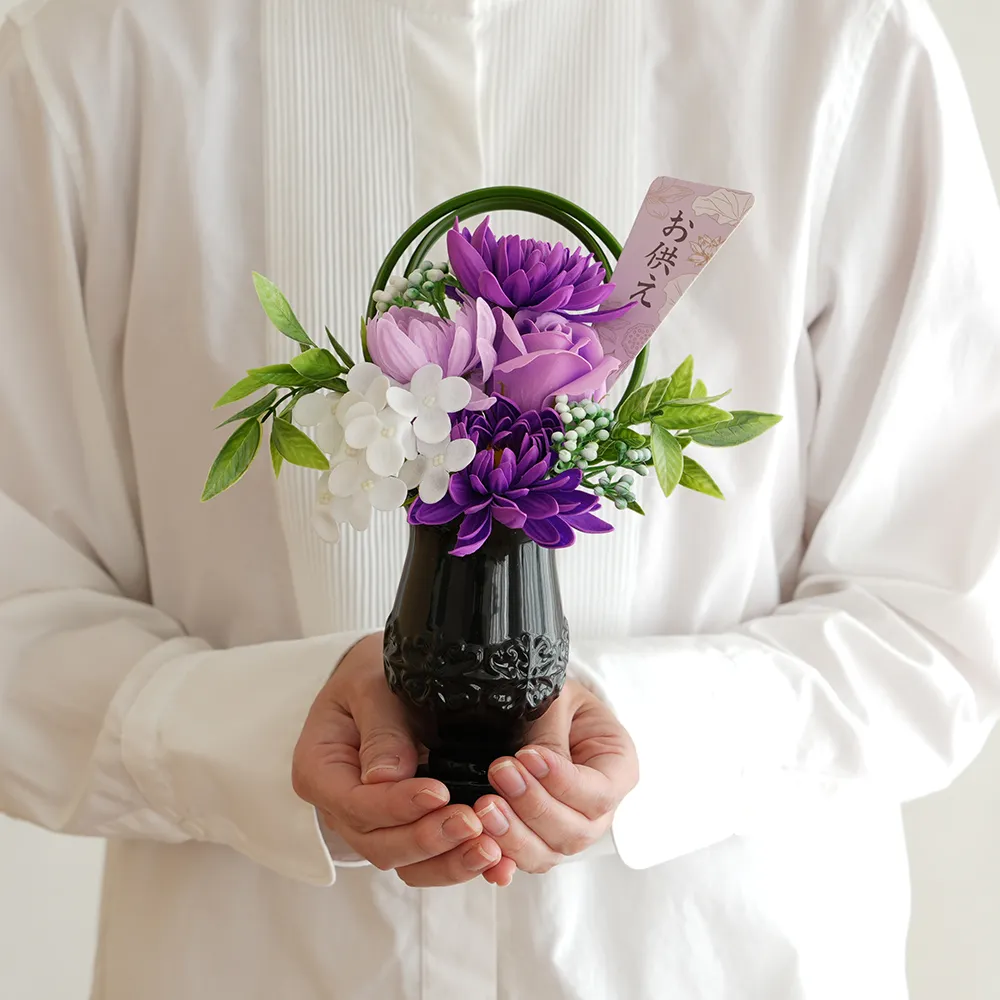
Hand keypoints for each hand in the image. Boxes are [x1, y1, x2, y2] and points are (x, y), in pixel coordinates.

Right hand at [292, 634, 501, 886]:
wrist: (381, 673)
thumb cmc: (371, 674)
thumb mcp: (371, 685)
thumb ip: (381, 729)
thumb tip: (387, 776)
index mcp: (321, 771)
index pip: (355, 804)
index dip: (397, 805)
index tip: (439, 791)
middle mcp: (342, 806)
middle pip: (379, 843)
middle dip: (427, 839)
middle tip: (473, 822)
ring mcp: (374, 821)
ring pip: (405, 861)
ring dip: (448, 861)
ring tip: (490, 848)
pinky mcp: (406, 826)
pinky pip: (429, 857)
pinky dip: (460, 861)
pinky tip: (497, 861)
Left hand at [473, 680, 637, 885]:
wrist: (541, 708)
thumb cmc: (556, 699)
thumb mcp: (558, 703)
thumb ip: (551, 737)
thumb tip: (531, 767)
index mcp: (617, 768)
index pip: (599, 793)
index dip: (564, 782)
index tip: (528, 756)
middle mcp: (598, 809)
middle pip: (575, 831)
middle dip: (534, 807)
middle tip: (500, 772)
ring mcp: (567, 828)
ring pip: (548, 853)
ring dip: (514, 834)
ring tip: (484, 806)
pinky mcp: (535, 838)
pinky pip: (522, 859)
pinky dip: (502, 856)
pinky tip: (481, 845)